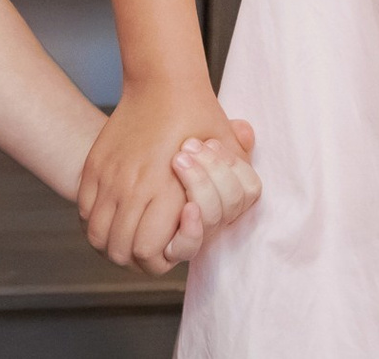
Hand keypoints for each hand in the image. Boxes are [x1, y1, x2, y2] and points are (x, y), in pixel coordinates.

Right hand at [79, 79, 239, 274]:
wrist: (164, 83)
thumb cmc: (200, 118)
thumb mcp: (229, 156)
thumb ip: (236, 193)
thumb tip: (227, 222)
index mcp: (165, 190)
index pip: (147, 253)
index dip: (158, 261)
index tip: (168, 248)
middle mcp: (132, 187)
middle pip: (119, 251)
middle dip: (135, 258)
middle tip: (149, 248)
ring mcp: (109, 176)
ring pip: (96, 235)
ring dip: (111, 242)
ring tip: (128, 235)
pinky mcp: (95, 164)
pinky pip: (84, 210)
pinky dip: (96, 220)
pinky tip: (114, 213)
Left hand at [159, 123, 260, 264]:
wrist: (128, 168)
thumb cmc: (166, 148)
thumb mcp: (194, 134)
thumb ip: (221, 132)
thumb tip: (243, 130)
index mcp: (228, 191)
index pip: (250, 187)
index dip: (233, 165)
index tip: (211, 142)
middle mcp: (218, 216)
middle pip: (233, 201)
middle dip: (213, 170)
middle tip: (187, 146)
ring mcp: (198, 233)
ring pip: (214, 219)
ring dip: (200, 187)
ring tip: (177, 160)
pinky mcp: (172, 248)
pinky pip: (189, 248)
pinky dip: (191, 230)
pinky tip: (186, 207)